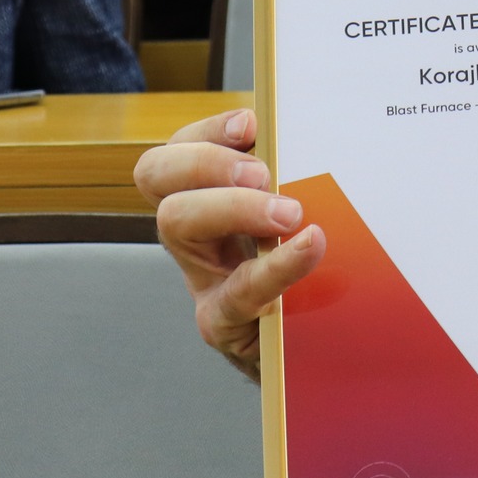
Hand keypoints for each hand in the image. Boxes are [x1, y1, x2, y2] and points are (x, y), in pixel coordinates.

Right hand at [133, 109, 326, 380]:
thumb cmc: (315, 277)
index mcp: (209, 197)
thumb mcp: (305, 221)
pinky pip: (238, 291)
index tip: (251, 123)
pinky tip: (310, 246)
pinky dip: (276, 265)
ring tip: (288, 213)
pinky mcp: (225, 323)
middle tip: (262, 172)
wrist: (321, 354)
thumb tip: (317, 132)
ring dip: (232, 205)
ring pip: (176, 223)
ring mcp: (203, 279)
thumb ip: (298, 179)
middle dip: (207, 161)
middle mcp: (194, 233)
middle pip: (157, 176)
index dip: (204, 131)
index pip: (177, 148)